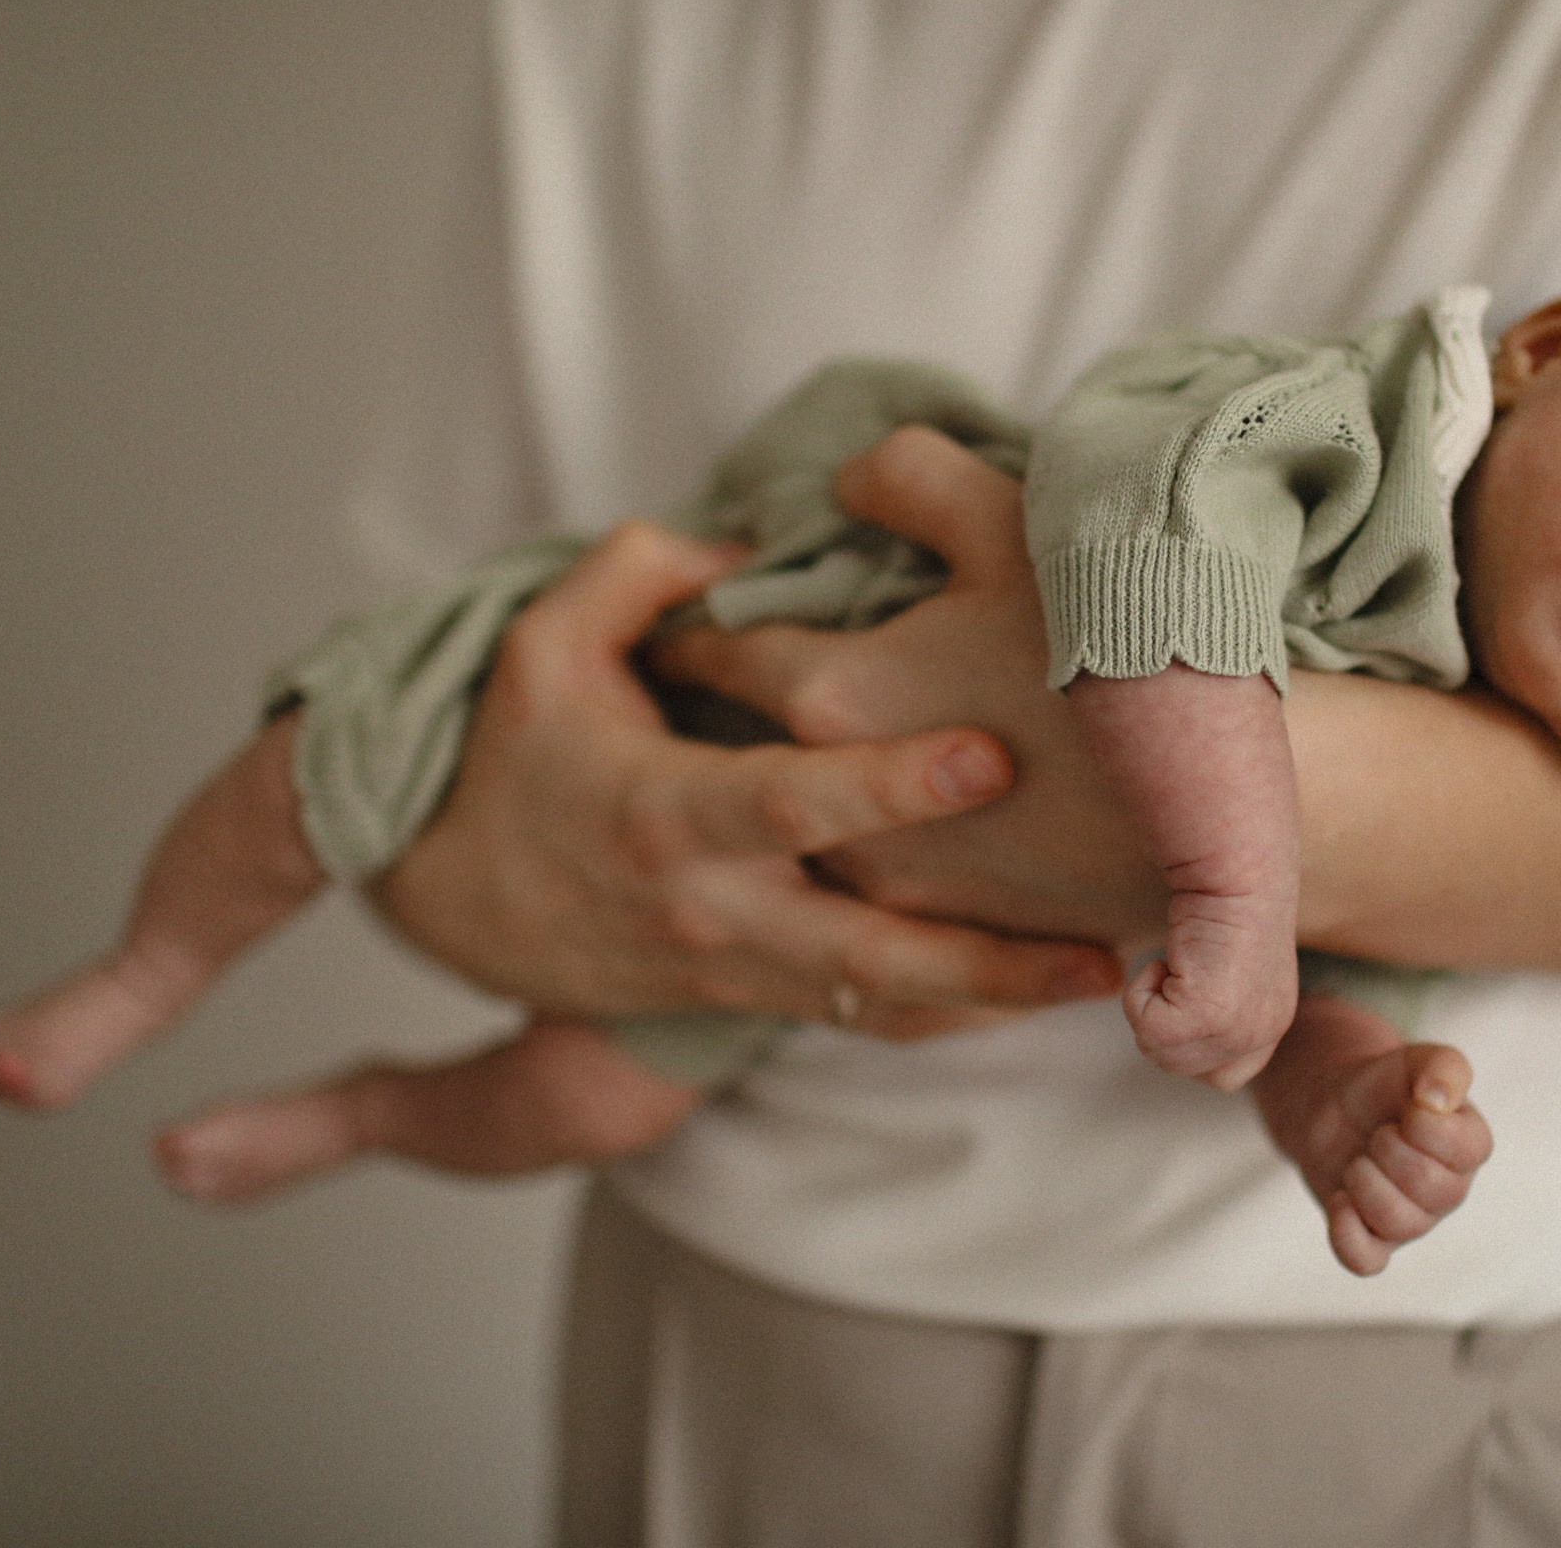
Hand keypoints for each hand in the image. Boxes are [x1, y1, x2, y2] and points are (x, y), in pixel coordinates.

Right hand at [367, 518, 1122, 1035]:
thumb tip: (739, 543)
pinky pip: (865, 1018)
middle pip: (865, 951)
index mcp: (665, 812)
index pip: (791, 802)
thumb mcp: (538, 647)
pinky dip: (950, 1015)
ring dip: (992, 997)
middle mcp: (713, 907)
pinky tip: (1035, 993)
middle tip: (1100, 943)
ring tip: (1106, 975)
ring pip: (880, 1001)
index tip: (991, 756)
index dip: (889, 786)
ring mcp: (739, 966)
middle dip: (985, 956)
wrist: (454, 905)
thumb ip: (637, 577)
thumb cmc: (509, 759)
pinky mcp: (756, 994)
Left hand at [651, 427, 1169, 949]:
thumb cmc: (1128, 641)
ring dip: (813, 796)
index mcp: (832, 700)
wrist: (1247, 801)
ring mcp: (902, 890)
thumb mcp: (1013, 521)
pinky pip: (898, 891)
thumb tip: (844, 485)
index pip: (723, 652)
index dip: (707, 622)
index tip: (692, 617)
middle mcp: (841, 814)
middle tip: (728, 694)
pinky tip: (918, 827)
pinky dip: (891, 852)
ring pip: (820, 834)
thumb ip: (905, 480)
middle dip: (737, 722)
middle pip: (756, 756)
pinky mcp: (966, 938)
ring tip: (832, 757)